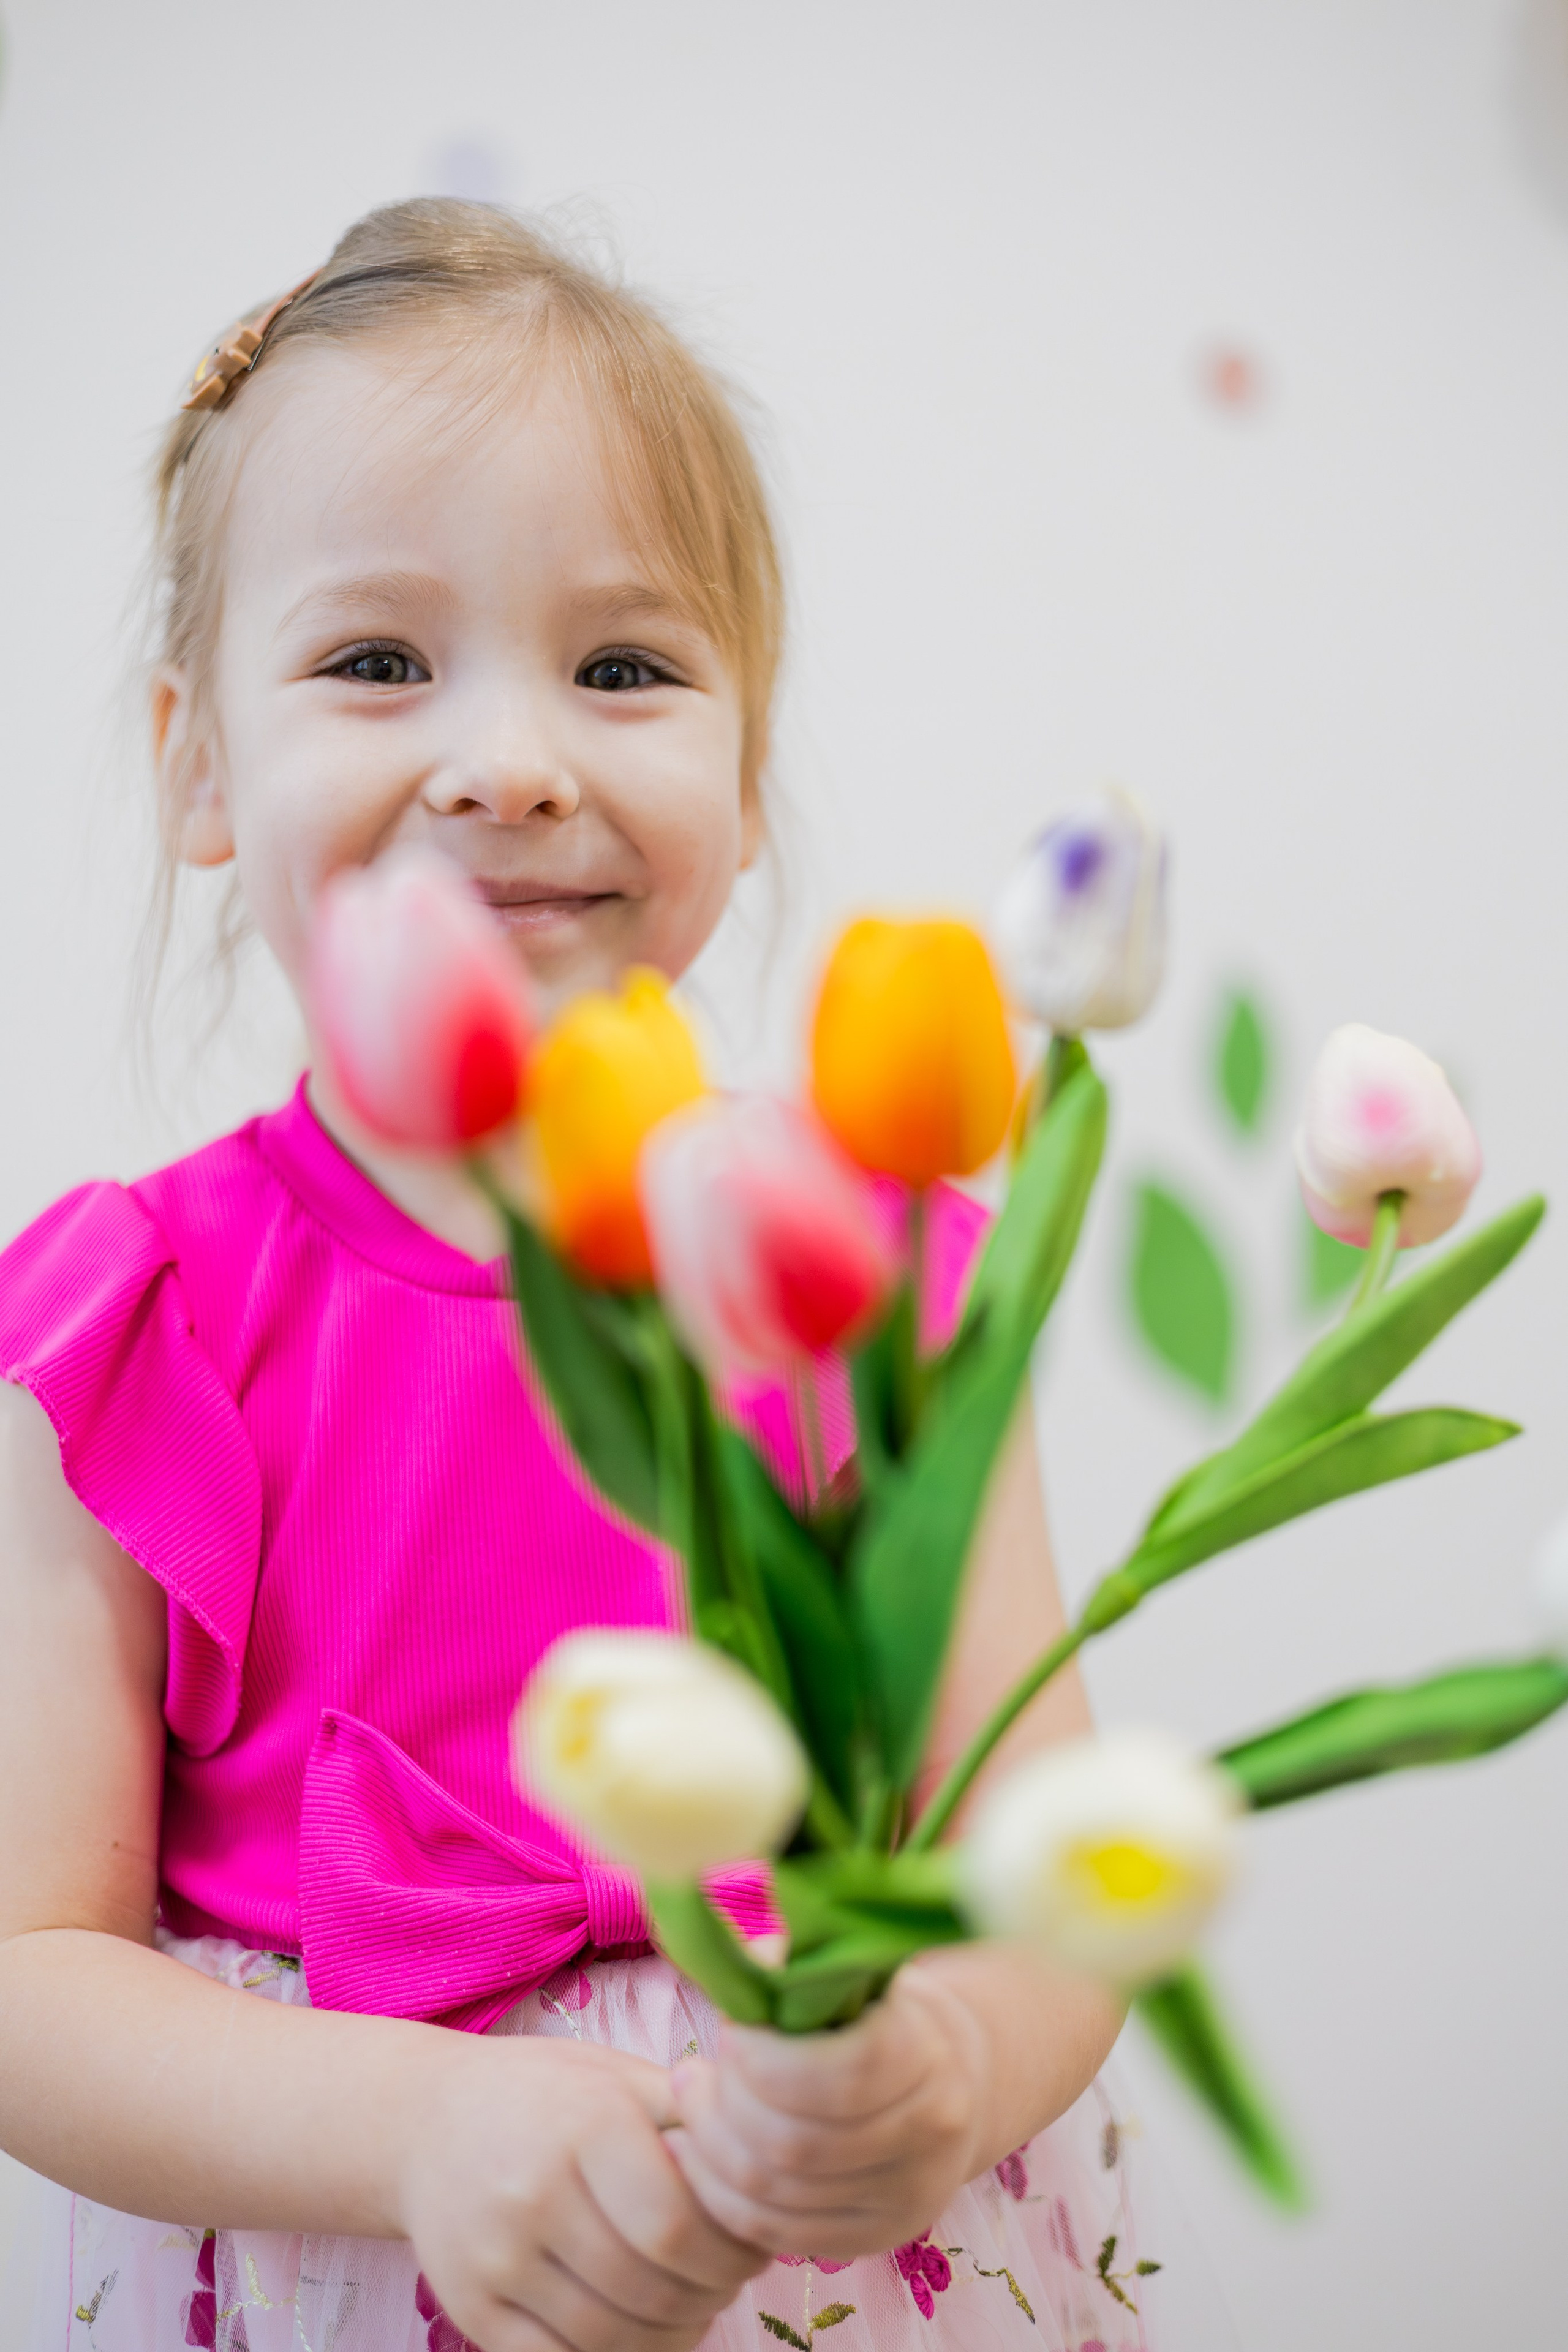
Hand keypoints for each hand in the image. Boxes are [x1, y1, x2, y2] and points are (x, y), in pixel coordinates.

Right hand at [399, 2035, 768, 2351]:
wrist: (421, 2123)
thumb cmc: (541, 2095)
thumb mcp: (614, 2074)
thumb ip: (687, 2112)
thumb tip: (768, 2142)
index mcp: (583, 2123)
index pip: (679, 2227)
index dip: (733, 2252)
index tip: (753, 2245)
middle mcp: (533, 2192)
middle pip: (653, 2289)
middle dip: (712, 2295)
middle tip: (728, 2278)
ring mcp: (495, 2258)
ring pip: (612, 2337)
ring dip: (673, 2335)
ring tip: (693, 2304)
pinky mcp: (470, 2308)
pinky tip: (640, 2329)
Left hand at [666, 1960, 989, 2260]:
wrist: (951, 2084)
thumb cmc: (885, 2014)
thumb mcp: (860, 1972)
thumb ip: (804, 1964)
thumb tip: (750, 1960)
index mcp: (927, 2057)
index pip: (836, 2077)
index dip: (763, 2058)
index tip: (729, 2030)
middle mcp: (927, 2138)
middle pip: (795, 2143)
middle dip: (725, 2106)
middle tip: (693, 2073)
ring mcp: (904, 2200)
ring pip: (776, 2193)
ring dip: (711, 2147)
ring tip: (689, 2103)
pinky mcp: (872, 2237)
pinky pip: (774, 2233)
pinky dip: (718, 2194)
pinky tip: (694, 2151)